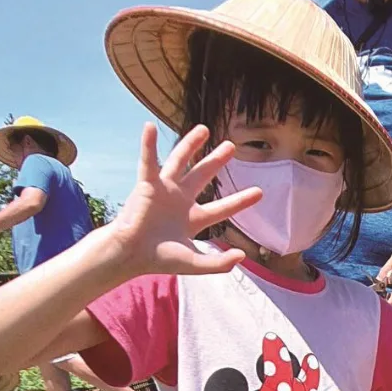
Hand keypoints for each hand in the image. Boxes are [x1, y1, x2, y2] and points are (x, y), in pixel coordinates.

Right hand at [109, 124, 262, 276]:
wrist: (131, 255)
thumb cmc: (159, 260)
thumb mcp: (194, 264)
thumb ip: (219, 264)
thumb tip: (242, 256)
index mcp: (193, 219)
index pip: (222, 208)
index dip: (240, 201)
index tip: (259, 192)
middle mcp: (180, 200)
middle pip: (202, 175)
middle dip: (216, 160)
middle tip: (231, 146)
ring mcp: (164, 190)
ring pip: (180, 161)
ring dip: (190, 144)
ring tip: (204, 129)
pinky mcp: (147, 184)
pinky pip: (148, 160)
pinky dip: (148, 144)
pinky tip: (149, 126)